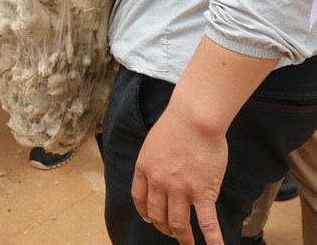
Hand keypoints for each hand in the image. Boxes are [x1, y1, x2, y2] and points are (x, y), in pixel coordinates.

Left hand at [132, 104, 226, 243]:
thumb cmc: (176, 125)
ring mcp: (180, 190)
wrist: (193, 119)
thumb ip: (153, 160)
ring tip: (187, 243)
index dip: (145, 212)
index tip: (149, 218)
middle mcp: (159, 183)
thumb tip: (156, 170)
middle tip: (171, 232)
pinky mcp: (202, 192)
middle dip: (163, 227)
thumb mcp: (153, 143)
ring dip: (182, 237)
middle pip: (157, 215)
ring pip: (178, 223)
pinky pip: (207, 223)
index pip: (140, 198)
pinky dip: (212, 240)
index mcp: (144, 168)